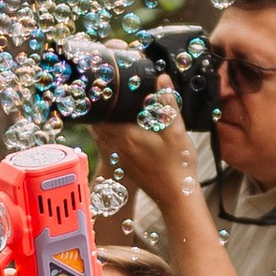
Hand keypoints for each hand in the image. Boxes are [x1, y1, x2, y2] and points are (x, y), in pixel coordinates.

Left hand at [97, 79, 208, 216]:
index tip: (103, 86)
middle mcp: (118, 147)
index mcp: (126, 136)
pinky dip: (109, 133)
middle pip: (97, 123)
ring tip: (109, 107)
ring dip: (102, 121)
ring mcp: (119, 158)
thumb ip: (167, 103)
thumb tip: (162, 79)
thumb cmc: (178, 166)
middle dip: (99, 108)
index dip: (100, 99)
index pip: (101, 114)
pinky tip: (120, 128)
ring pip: (101, 135)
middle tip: (104, 92)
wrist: (176, 196)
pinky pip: (108, 145)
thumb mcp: (176, 131)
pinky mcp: (123, 165)